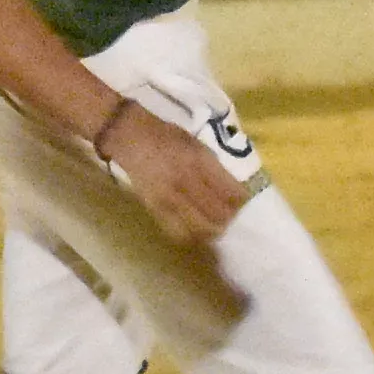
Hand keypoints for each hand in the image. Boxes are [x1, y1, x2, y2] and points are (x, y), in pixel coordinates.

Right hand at [89, 98, 249, 243]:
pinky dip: (191, 236)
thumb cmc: (168, 138)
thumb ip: (215, 169)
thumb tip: (234, 191)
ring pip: (201, 228)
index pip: (232, 192)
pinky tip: (195, 230)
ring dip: (212, 230)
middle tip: (229, 216)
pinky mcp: (156, 209)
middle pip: (219, 214)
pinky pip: (179, 232)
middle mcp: (188, 181)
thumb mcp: (198, 146)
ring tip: (214, 226)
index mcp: (201, 162)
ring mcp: (171, 198)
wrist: (132, 139)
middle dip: (228, 218)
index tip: (240, 201)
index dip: (241, 201)